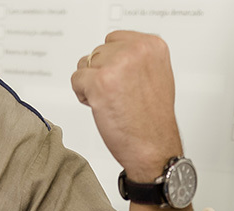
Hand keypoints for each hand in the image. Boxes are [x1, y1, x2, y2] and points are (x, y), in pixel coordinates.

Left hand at [71, 31, 182, 181]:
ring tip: (112, 102)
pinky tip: (102, 107)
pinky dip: (83, 95)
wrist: (154, 150)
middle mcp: (137, 51)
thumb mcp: (157, 76)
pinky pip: (76, 79)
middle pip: (99, 51)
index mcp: (152, 45)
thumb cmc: (153, 122)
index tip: (123, 82)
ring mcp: (117, 65)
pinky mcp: (100, 82)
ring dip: (91, 83)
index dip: (114, 63)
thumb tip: (116, 52)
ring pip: (86, 64)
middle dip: (102, 73)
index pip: (115, 39)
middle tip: (119, 97)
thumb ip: (138, 59)